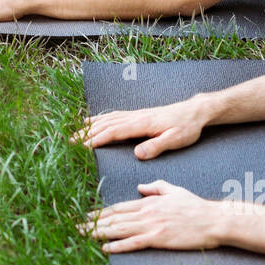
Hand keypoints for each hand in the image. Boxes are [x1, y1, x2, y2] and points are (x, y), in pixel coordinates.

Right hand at [73, 96, 212, 159]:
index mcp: (142, 124)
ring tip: (75, 133)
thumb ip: (156, 146)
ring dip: (90, 126)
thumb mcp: (176, 140)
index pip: (114, 132)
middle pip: (106, 124)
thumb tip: (137, 154)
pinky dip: (100, 118)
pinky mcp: (138, 115)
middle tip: (69, 142)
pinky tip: (93, 121)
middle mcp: (135, 117)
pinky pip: (114, 115)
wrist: (195, 111)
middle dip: (87, 133)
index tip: (81, 146)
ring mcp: (135, 114)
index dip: (97, 139)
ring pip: (108, 119)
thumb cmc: (187, 127)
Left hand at [80, 181, 222, 252]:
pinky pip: (134, 243)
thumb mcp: (173, 190)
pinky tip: (106, 248)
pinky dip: (118, 246)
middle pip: (114, 218)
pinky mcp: (158, 238)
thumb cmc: (195, 206)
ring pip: (119, 230)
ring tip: (83, 236)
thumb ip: (155, 187)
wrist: (212, 220)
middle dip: (94, 223)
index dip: (101, 212)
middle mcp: (146, 213)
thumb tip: (140, 188)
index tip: (87, 216)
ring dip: (99, 233)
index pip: (119, 207)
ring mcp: (151, 226)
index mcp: (148, 202)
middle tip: (76, 226)